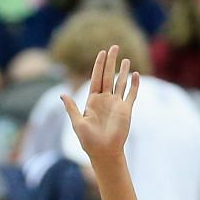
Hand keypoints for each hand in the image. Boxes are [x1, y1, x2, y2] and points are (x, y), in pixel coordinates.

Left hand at [63, 45, 140, 163]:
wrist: (104, 153)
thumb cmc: (89, 141)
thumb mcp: (77, 123)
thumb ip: (71, 107)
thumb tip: (62, 94)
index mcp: (93, 101)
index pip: (96, 78)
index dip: (99, 65)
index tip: (102, 53)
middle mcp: (105, 100)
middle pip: (108, 76)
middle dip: (111, 62)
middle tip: (114, 47)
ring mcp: (116, 104)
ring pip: (121, 83)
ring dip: (124, 71)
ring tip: (126, 59)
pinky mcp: (126, 110)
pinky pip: (131, 95)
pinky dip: (134, 85)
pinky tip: (136, 75)